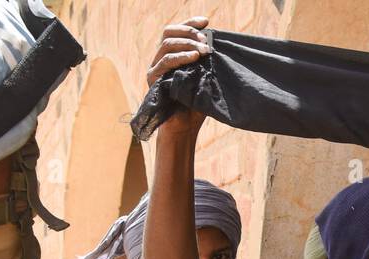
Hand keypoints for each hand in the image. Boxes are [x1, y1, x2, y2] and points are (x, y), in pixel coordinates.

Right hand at [147, 16, 211, 136]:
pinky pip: (166, 62)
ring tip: (204, 50)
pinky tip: (194, 57)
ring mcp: (155, 68)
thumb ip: (205, 60)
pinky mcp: (153, 79)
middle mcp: (161, 59)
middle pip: (168, 32)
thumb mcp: (204, 77)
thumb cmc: (197, 104)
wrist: (186, 127)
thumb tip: (215, 41)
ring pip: (167, 44)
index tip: (206, 21)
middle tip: (206, 40)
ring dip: (187, 43)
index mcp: (173, 55)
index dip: (191, 22)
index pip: (178, 31)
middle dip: (189, 31)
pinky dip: (181, 57)